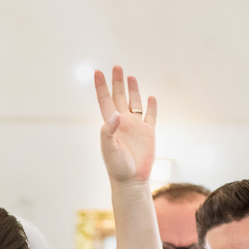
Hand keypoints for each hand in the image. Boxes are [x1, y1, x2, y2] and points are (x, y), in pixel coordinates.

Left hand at [94, 65, 156, 183]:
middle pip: (119, 97)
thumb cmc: (117, 167)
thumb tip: (116, 114)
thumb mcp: (109, 149)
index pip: (105, 101)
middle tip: (116, 66)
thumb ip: (109, 131)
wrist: (131, 181)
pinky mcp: (148, 134)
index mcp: (111, 124)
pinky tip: (151, 97)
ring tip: (131, 76)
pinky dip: (151, 107)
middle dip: (117, 82)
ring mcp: (136, 127)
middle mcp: (123, 122)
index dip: (101, 87)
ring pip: (135, 103)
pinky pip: (150, 117)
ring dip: (133, 90)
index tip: (97, 72)